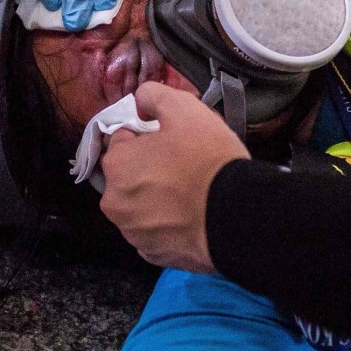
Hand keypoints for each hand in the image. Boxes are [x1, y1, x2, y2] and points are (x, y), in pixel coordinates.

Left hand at [99, 82, 249, 272]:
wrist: (235, 216)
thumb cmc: (207, 159)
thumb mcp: (184, 108)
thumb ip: (153, 95)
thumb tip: (140, 102)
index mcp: (117, 165)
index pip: (122, 140)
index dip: (147, 136)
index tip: (172, 140)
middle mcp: (114, 202)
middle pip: (129, 175)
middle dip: (148, 168)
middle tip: (184, 165)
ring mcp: (133, 232)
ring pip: (140, 205)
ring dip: (156, 197)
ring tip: (191, 192)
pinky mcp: (153, 255)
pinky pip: (155, 231)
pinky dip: (167, 224)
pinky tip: (191, 215)